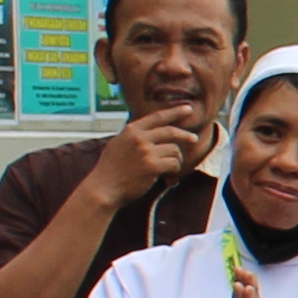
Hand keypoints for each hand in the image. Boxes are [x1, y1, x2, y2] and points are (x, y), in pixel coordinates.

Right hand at [90, 96, 216, 210]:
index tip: (188, 109)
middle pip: (171, 131)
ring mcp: (146, 152)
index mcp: (132, 130)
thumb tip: (153, 129)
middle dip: (185, 135)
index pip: (158, 116)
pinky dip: (174, 169)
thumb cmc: (111, 169)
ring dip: (175, 159)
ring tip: (168, 167)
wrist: (103, 188)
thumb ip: (134, 135)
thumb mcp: (119, 143)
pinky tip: (168, 175)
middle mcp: (140, 138)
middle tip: (194, 138)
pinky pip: (174, 163)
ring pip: (174, 150)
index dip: (175, 111)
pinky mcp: (152, 166)